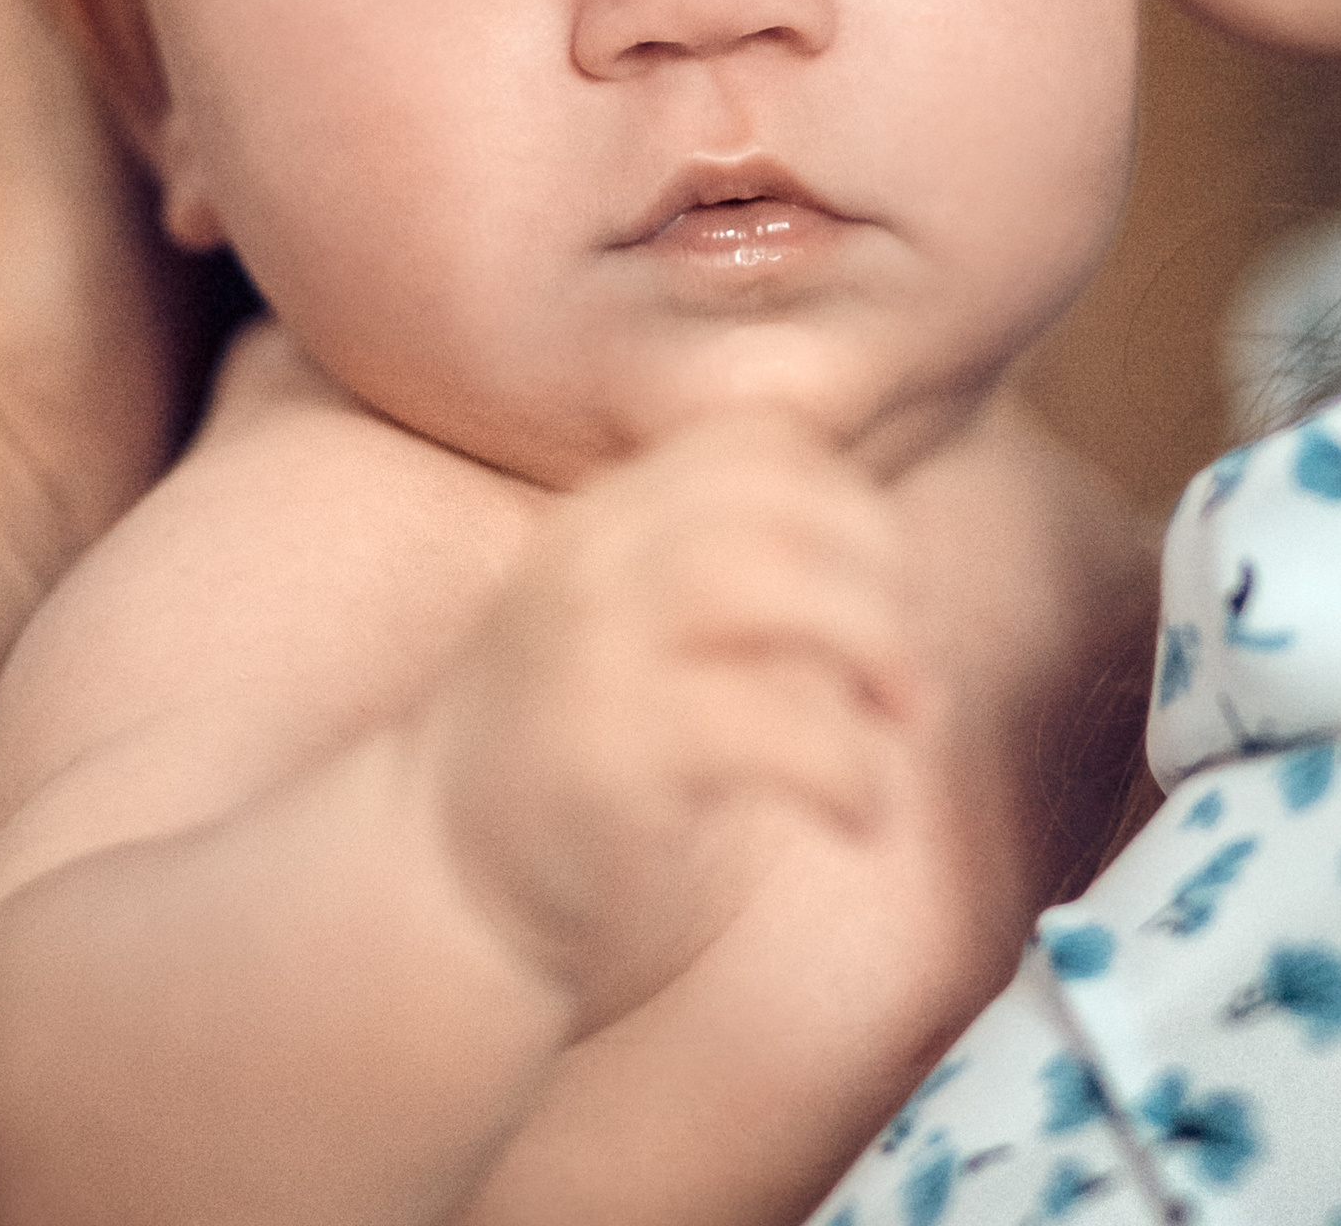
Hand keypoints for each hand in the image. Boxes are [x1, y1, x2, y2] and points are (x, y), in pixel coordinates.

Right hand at [416, 413, 929, 1035]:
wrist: (435, 897)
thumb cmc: (575, 765)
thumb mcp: (635, 636)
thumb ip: (727, 579)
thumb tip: (895, 576)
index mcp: (605, 524)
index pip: (753, 443)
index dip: (847, 505)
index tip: (880, 596)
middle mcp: (590, 568)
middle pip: (774, 498)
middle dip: (878, 573)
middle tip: (905, 676)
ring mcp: (591, 657)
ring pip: (764, 580)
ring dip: (870, 645)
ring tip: (896, 725)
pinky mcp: (608, 762)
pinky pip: (764, 725)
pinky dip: (848, 764)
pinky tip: (859, 815)